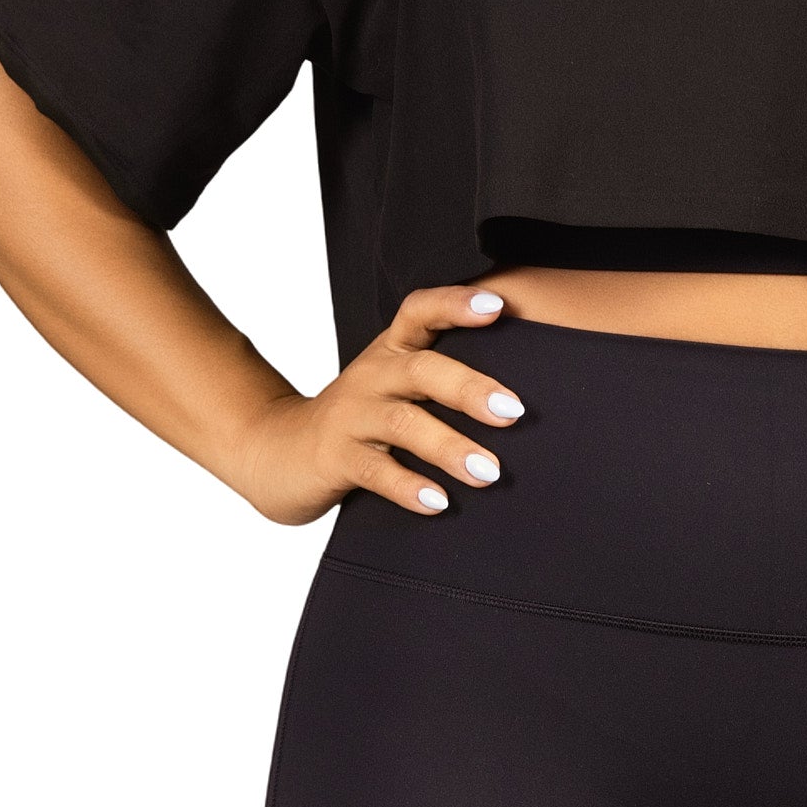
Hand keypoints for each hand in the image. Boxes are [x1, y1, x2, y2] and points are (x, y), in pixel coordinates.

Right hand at [228, 284, 522, 524]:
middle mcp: (372, 375)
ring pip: (404, 424)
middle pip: (422, 369)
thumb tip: (528, 394)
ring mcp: (351, 416)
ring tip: (489, 473)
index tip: (498, 306)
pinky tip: (439, 503)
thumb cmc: (360, 417)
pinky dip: (409, 487)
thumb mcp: (396, 384)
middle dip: (470, 388)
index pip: (420, 310)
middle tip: (515, 412)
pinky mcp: (335, 458)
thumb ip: (444, 377)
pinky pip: (375, 471)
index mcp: (392, 350)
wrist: (278, 451)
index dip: (456, 303)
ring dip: (449, 447)